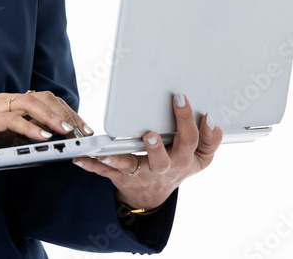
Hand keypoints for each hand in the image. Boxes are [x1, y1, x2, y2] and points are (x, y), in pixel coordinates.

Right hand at [0, 90, 92, 157]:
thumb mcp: (6, 134)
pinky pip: (12, 120)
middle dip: (65, 115)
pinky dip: (29, 127)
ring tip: (66, 131)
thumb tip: (51, 140)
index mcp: (14, 102)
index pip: (48, 100)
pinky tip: (42, 136)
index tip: (83, 128)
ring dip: (52, 117)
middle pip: (44, 99)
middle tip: (80, 131)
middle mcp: (8, 99)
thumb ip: (25, 132)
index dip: (67, 112)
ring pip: (31, 104)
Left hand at [73, 93, 221, 210]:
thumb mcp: (203, 158)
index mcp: (184, 159)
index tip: (180, 97)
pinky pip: (105, 172)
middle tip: (149, 135)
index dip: (186, 120)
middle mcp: (162, 168)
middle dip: (155, 149)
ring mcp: (141, 173)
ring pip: (129, 167)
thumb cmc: (179, 165)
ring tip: (105, 152)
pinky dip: (92, 165)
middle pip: (161, 161)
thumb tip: (211, 119)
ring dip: (117, 160)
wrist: (154, 194)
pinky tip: (81, 158)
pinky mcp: (121, 176)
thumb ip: (212, 139)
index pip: (189, 140)